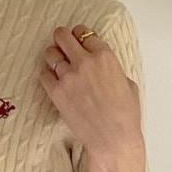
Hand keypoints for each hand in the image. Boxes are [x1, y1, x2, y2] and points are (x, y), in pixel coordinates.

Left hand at [38, 24, 142, 159]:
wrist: (113, 139)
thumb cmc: (125, 116)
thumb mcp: (128, 84)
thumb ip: (113, 70)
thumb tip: (106, 70)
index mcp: (105, 56)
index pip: (85, 33)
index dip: (80, 35)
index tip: (78, 39)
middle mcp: (85, 62)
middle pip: (63, 36)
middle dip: (62, 38)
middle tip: (61, 44)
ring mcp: (68, 77)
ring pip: (50, 53)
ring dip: (53, 56)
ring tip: (56, 63)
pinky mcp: (57, 93)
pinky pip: (43, 75)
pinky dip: (47, 75)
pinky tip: (53, 81)